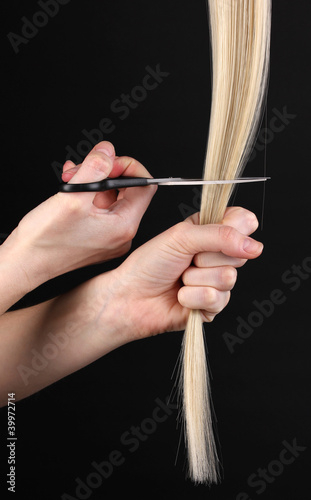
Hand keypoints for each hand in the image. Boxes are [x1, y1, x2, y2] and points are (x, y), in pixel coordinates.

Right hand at [4, 142, 156, 288]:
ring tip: (71, 178)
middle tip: (84, 167)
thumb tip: (108, 151)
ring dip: (93, 181)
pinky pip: (101, 209)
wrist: (26, 263)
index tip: (108, 161)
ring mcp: (110, 238)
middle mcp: (122, 235)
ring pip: (111, 198)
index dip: (128, 167)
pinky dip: (88, 194)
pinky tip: (72, 187)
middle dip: (106, 173)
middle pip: (128, 191)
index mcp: (124, 226)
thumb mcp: (72, 196)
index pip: (145, 187)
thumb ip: (95, 168)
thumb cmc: (45, 240)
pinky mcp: (98, 238)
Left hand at [96, 207, 262, 340]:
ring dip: (196, 278)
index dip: (236, 227)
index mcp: (210, 232)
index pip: (243, 222)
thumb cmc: (148, 265)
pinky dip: (192, 297)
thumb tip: (254, 245)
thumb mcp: (181, 237)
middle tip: (187, 259)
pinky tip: (181, 296)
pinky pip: (216, 299)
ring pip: (228, 278)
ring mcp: (216, 283)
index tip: (219, 231)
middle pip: (240, 253)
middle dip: (206, 256)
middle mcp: (217, 256)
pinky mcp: (212, 306)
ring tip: (180, 279)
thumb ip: (220, 235)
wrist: (130, 297)